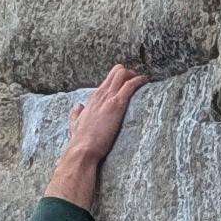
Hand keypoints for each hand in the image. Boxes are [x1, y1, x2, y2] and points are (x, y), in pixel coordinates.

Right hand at [45, 61, 149, 211]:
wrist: (83, 148)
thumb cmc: (81, 140)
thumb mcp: (75, 124)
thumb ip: (77, 114)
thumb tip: (78, 106)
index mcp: (93, 99)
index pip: (107, 81)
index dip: (119, 80)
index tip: (127, 84)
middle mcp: (100, 94)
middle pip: (116, 71)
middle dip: (129, 73)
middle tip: (137, 80)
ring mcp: (108, 98)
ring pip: (122, 73)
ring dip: (135, 75)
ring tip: (143, 80)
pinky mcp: (116, 104)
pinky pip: (130, 85)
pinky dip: (139, 80)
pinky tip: (145, 81)